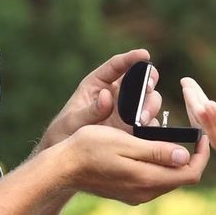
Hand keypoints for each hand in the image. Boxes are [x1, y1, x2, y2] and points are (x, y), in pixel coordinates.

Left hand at [38, 48, 160, 151]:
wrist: (67, 161)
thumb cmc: (63, 134)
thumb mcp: (71, 122)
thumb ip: (89, 111)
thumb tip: (107, 96)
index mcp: (97, 84)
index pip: (116, 66)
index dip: (131, 58)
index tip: (144, 54)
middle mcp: (116, 95)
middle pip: (140, 81)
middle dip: (148, 81)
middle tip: (148, 87)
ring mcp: (127, 112)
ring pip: (149, 101)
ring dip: (150, 107)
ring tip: (141, 119)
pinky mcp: (133, 129)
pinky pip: (149, 124)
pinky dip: (151, 126)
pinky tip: (146, 132)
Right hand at [51, 124, 208, 204]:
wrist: (62, 168)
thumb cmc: (89, 148)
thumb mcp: (125, 142)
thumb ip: (156, 151)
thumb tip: (185, 156)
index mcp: (148, 179)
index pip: (190, 173)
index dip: (201, 155)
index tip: (200, 135)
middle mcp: (145, 193)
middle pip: (181, 178)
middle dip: (190, 157)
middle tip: (189, 133)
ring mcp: (136, 195)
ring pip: (168, 180)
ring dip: (174, 161)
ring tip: (170, 138)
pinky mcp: (127, 194)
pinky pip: (153, 181)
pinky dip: (159, 166)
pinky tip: (150, 150)